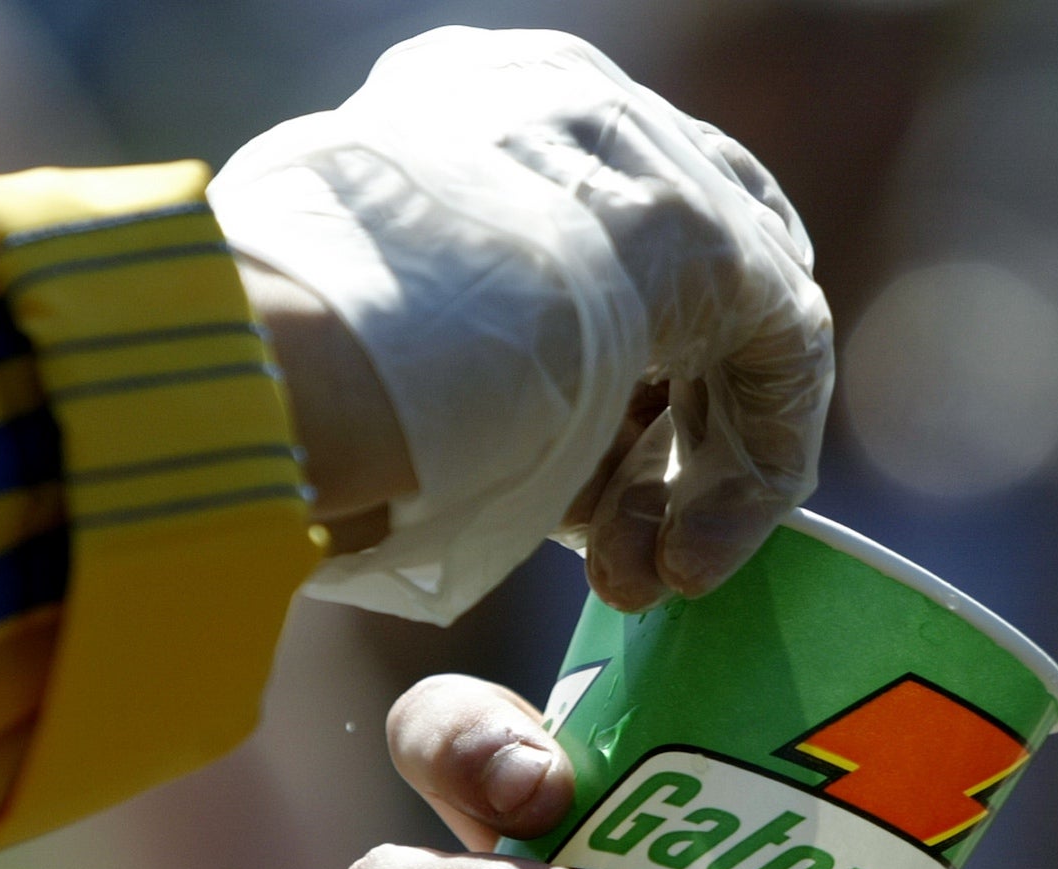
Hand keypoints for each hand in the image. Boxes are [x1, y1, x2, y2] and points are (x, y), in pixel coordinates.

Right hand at [212, 27, 832, 623]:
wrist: (295, 355)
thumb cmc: (278, 378)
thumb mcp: (342, 330)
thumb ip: (426, 340)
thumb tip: (440, 415)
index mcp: (476, 103)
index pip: (591, 231)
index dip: (594, 377)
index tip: (565, 487)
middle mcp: (572, 107)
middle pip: (678, 275)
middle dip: (650, 434)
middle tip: (612, 548)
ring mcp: (648, 159)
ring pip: (730, 326)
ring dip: (689, 477)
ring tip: (636, 576)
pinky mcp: (715, 244)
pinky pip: (780, 359)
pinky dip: (746, 478)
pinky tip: (684, 562)